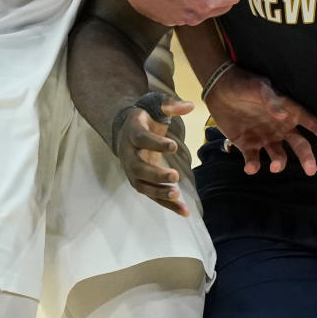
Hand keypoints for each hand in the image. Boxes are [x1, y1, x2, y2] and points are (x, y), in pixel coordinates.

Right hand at [112, 92, 195, 214]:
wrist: (126, 130)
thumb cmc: (145, 117)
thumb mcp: (155, 105)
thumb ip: (171, 105)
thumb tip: (190, 105)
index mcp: (132, 133)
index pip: (141, 139)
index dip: (156, 143)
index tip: (173, 146)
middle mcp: (129, 154)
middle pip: (138, 168)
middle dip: (155, 174)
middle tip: (174, 176)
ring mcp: (132, 171)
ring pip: (143, 186)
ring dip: (159, 193)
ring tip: (177, 195)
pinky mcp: (141, 182)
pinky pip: (153, 196)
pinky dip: (167, 205)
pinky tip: (185, 212)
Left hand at [207, 66, 316, 175]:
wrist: (219, 88)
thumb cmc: (244, 83)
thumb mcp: (258, 87)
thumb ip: (271, 100)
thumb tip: (284, 115)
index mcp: (288, 112)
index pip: (311, 123)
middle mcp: (280, 128)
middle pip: (299, 145)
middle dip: (307, 157)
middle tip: (311, 170)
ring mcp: (264, 138)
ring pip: (279, 156)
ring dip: (279, 163)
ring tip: (274, 165)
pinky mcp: (247, 145)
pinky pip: (254, 160)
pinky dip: (253, 166)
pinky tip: (251, 167)